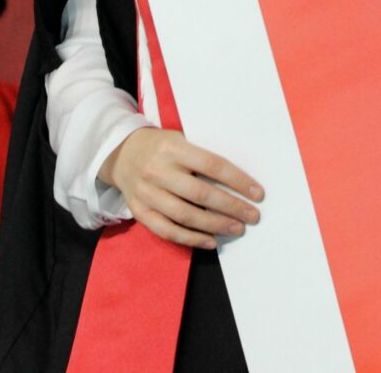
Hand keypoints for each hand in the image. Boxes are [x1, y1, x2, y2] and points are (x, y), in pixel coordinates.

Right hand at [99, 127, 263, 249]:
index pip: (212, 165)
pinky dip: (191, 239)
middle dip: (231, 207)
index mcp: (174, 148)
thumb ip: (202, 157)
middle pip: (200, 194)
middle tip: (252, 216)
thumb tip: (238, 180)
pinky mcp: (139, 212)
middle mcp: (159, 171)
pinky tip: (211, 242)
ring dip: (214, 225)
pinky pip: (167, 230)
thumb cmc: (162, 146)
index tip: (257, 193)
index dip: (237, 180)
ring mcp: (147, 193)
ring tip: (237, 229)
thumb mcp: (181, 139)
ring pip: (185, 215)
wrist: (122, 153)